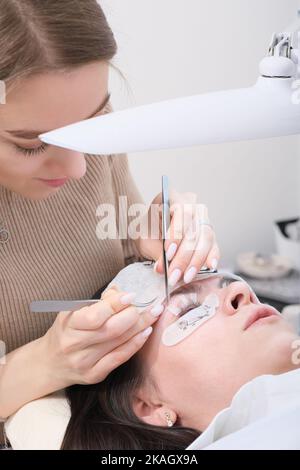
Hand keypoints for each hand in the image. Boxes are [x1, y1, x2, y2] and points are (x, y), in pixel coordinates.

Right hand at [42, 287, 161, 387]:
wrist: (50, 363)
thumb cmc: (66, 331)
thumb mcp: (73, 311)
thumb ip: (97, 302)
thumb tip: (120, 293)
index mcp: (68, 325)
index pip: (96, 316)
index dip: (116, 304)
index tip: (131, 295)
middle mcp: (75, 345)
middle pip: (112, 329)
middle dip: (135, 316)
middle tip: (150, 306)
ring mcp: (85, 362)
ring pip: (119, 342)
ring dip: (140, 327)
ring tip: (154, 315)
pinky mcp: (95, 375)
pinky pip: (120, 358)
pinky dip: (135, 344)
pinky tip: (145, 332)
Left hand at [137, 189, 219, 285]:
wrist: (153, 232)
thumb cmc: (149, 230)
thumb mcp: (145, 239)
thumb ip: (155, 252)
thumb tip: (163, 268)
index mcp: (172, 197)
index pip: (181, 211)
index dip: (176, 233)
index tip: (167, 253)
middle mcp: (192, 205)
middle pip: (195, 228)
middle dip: (184, 255)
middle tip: (174, 274)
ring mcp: (203, 219)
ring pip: (206, 237)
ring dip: (196, 260)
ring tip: (186, 277)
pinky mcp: (209, 233)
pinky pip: (214, 244)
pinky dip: (212, 256)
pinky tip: (209, 267)